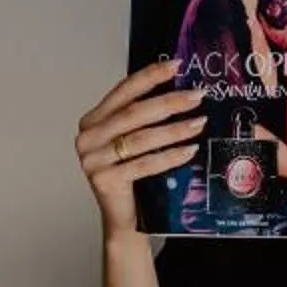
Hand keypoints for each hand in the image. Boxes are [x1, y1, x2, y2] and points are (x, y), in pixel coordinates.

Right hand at [77, 62, 206, 235]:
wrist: (124, 220)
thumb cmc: (132, 178)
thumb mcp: (132, 143)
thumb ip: (142, 119)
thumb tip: (180, 90)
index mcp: (92, 122)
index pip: (123, 91)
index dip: (150, 76)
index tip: (176, 66)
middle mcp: (87, 138)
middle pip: (133, 113)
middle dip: (169, 102)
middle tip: (197, 96)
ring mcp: (92, 160)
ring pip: (140, 138)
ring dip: (174, 129)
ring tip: (199, 123)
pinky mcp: (104, 180)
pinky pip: (144, 163)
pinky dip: (170, 156)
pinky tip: (189, 149)